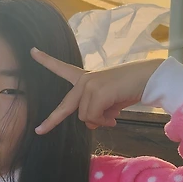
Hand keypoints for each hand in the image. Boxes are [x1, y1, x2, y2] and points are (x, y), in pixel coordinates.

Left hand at [32, 49, 161, 133]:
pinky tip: (115, 117)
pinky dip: (104, 121)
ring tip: (113, 116)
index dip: (47, 61)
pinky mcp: (98, 92)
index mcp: (85, 78)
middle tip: (39, 131)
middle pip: (65, 106)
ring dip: (99, 121)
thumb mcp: (109, 102)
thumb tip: (90, 124)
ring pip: (85, 116)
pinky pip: (94, 116)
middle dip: (51, 120)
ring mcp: (90, 85)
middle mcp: (84, 80)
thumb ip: (96, 111)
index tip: (32, 51)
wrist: (150, 78)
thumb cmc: (130, 88)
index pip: (62, 69)